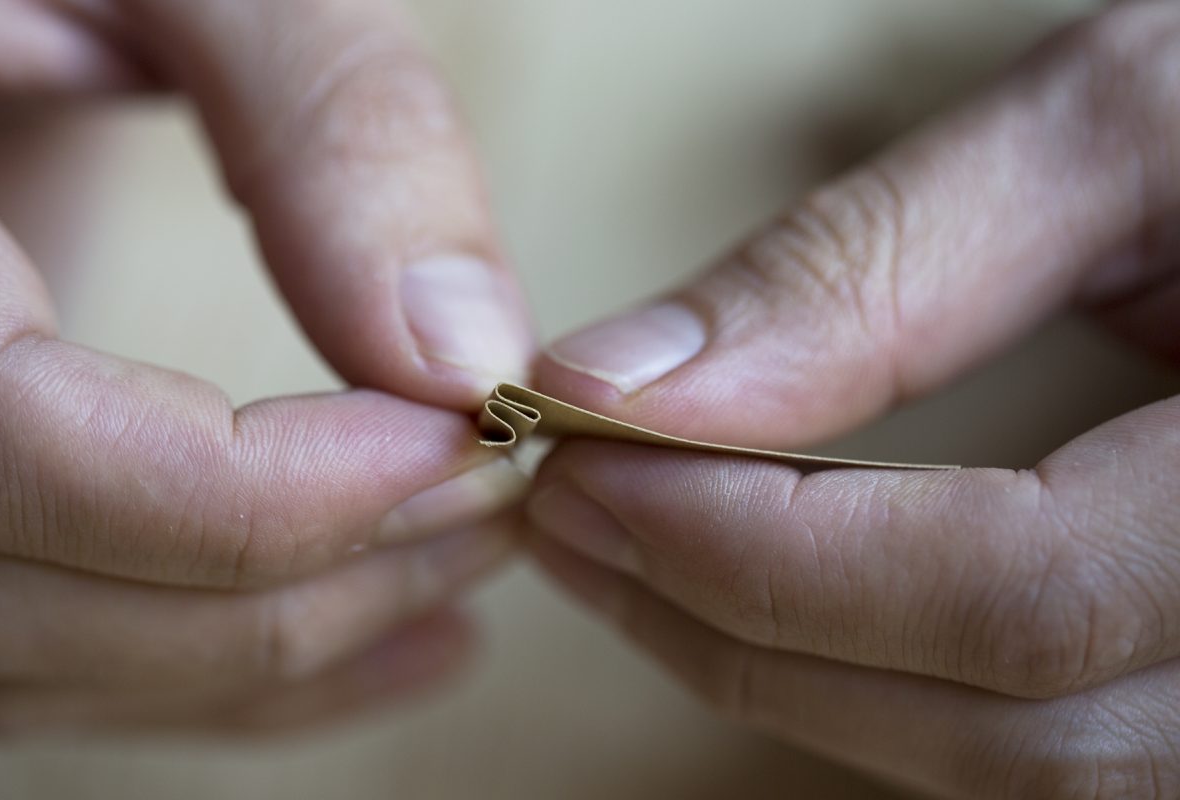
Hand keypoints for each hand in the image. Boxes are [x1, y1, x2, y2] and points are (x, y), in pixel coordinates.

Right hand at [0, 0, 532, 736]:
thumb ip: (330, 125)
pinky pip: (43, 652)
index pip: (2, 437)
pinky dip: (226, 675)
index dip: (246, 491)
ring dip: (273, 648)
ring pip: (26, 659)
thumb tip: (464, 356)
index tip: (455, 445)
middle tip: (492, 504)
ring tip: (462, 562)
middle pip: (14, 594)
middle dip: (291, 584)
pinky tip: (388, 635)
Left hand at [527, 2, 1179, 795]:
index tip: (585, 462)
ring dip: (799, 682)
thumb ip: (877, 267)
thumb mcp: (1124, 131)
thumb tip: (624, 383)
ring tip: (640, 559)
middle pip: (1017, 731)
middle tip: (577, 517)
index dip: (764, 552)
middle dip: (745, 631)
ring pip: (1030, 775)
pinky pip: (1056, 749)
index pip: (1021, 595)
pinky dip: (890, 690)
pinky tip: (777, 603)